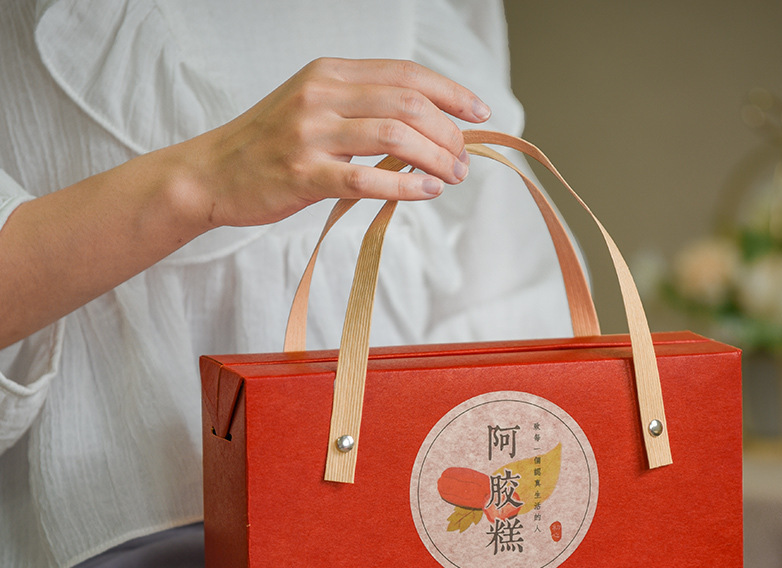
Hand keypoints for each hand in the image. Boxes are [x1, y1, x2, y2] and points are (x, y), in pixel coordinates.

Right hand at [184, 58, 491, 227]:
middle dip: (448, 131)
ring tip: (453, 176)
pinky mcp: (303, 174)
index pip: (405, 73)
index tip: (478, 112)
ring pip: (393, 136)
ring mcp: (310, 133)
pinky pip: (365, 178)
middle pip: (407, 102)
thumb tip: (420, 128)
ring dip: (434, 157)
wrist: (213, 173)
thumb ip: (360, 109)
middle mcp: (321, 95)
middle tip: (464, 159)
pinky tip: (426, 191)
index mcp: (329, 73)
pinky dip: (403, 185)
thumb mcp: (313, 108)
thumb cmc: (269, 146)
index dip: (450, 92)